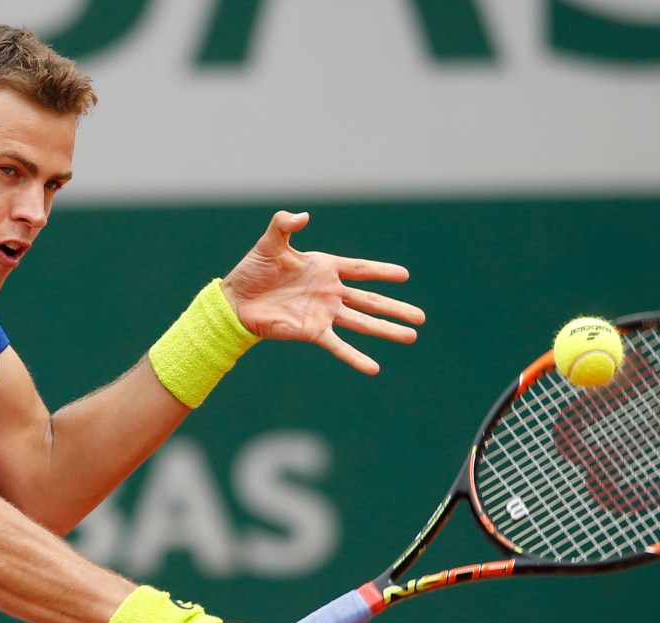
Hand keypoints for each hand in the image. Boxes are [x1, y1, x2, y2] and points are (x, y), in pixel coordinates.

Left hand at [222, 211, 424, 374]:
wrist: (237, 300)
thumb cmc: (254, 268)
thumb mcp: (271, 241)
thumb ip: (286, 224)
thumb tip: (303, 216)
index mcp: (325, 267)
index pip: (360, 269)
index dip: (382, 272)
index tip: (405, 275)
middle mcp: (330, 292)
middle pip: (371, 300)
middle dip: (396, 308)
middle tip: (422, 317)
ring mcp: (324, 313)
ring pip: (363, 323)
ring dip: (387, 330)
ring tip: (412, 336)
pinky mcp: (313, 331)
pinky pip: (339, 345)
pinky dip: (355, 357)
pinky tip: (374, 368)